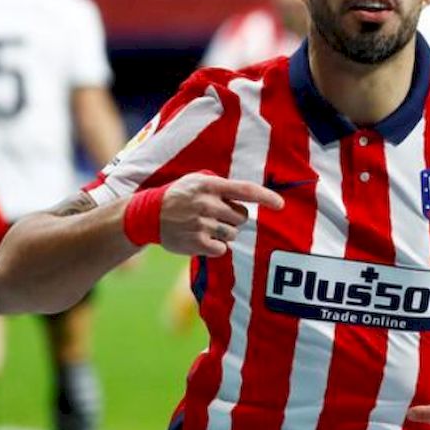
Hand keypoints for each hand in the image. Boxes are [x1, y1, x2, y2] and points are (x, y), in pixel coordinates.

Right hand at [159, 172, 283, 257]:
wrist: (149, 215)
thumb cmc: (179, 195)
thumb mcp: (197, 180)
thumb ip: (221, 185)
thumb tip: (250, 194)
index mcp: (210, 186)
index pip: (245, 190)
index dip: (265, 197)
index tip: (280, 204)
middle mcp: (207, 204)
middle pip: (242, 217)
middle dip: (233, 218)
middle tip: (214, 215)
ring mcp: (202, 224)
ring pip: (233, 234)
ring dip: (223, 232)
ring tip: (204, 225)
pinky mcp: (197, 243)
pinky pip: (222, 248)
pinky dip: (215, 246)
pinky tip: (200, 238)